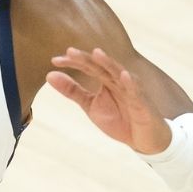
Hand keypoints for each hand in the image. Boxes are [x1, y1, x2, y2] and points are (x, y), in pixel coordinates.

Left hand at [47, 47, 171, 154]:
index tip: (54, 60)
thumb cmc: (119, 119)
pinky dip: (130, 83)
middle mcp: (118, 80)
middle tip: (70, 52)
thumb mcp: (90, 105)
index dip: (72, 62)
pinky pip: (136, 91)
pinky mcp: (142, 103)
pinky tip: (123, 75)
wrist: (143, 139)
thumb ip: (72, 90)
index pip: (88, 65)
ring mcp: (131, 90)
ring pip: (119, 73)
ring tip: (97, 53)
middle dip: (86, 59)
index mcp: (105, 79)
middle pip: (101, 66)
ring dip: (109, 63)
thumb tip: (48, 75)